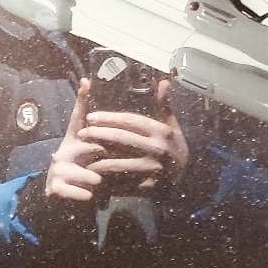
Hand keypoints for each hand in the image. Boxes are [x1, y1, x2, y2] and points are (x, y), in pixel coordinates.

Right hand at [44, 79, 107, 201]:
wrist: (64, 205)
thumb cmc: (85, 176)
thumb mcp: (95, 158)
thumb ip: (107, 140)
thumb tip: (119, 118)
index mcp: (75, 141)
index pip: (79, 117)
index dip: (82, 99)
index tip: (87, 81)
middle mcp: (64, 150)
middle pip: (91, 146)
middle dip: (104, 157)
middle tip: (112, 163)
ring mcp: (57, 168)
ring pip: (88, 172)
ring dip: (96, 180)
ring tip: (98, 183)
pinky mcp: (54, 187)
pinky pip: (78, 190)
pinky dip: (86, 195)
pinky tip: (89, 197)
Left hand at [84, 78, 189, 194]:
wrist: (186, 179)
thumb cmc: (174, 147)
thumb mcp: (172, 126)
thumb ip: (164, 105)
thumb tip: (164, 81)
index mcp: (161, 131)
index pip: (130, 121)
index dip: (108, 118)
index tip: (91, 117)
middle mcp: (157, 148)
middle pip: (121, 138)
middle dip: (98, 134)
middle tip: (82, 132)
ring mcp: (152, 168)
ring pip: (119, 161)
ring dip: (98, 157)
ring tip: (83, 151)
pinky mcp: (148, 186)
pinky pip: (123, 181)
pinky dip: (108, 176)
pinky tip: (95, 171)